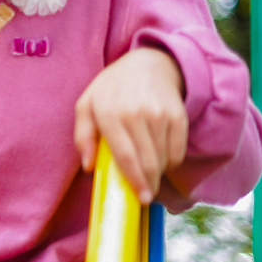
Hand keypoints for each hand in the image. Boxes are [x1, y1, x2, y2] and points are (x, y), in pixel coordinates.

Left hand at [73, 46, 186, 203]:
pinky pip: (178, 150)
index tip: (140, 198)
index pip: (125, 155)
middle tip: (145, 195)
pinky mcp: (178, 115)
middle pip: (148, 161)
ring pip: (164, 158)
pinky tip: (160, 157)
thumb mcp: (86, 105)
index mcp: (109, 114)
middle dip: (148, 183)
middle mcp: (137, 113)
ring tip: (148, 170)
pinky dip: (171, 160)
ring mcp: (160, 114)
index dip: (134, 180)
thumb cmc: (111, 89)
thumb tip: (88, 165)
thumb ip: (82, 135)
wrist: (148, 64)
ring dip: (157, 171)